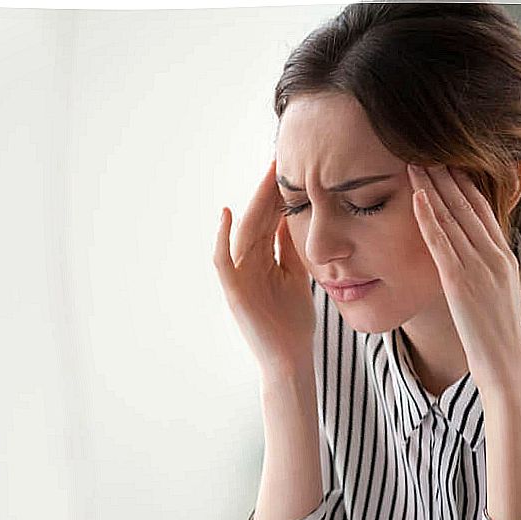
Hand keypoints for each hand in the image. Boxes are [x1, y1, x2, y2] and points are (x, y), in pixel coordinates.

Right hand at [214, 158, 315, 374]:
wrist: (291, 360)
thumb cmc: (294, 323)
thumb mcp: (298, 277)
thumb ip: (292, 249)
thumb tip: (298, 216)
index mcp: (264, 260)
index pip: (271, 220)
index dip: (280, 194)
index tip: (292, 166)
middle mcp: (248, 264)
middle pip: (257, 220)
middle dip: (268, 190)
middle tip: (279, 159)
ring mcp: (239, 278)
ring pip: (243, 233)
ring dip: (253, 203)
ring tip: (266, 176)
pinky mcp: (233, 293)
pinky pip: (222, 260)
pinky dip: (222, 237)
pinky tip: (228, 214)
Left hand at [407, 162, 520, 389]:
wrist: (505, 366)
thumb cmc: (498, 339)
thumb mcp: (500, 298)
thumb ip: (490, 275)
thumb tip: (478, 263)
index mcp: (505, 259)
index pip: (484, 212)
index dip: (466, 185)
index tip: (450, 164)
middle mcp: (495, 257)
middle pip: (468, 207)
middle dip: (448, 177)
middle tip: (429, 151)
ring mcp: (479, 268)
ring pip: (453, 218)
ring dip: (433, 188)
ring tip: (416, 163)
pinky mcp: (460, 282)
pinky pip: (442, 242)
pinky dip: (429, 217)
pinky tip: (417, 197)